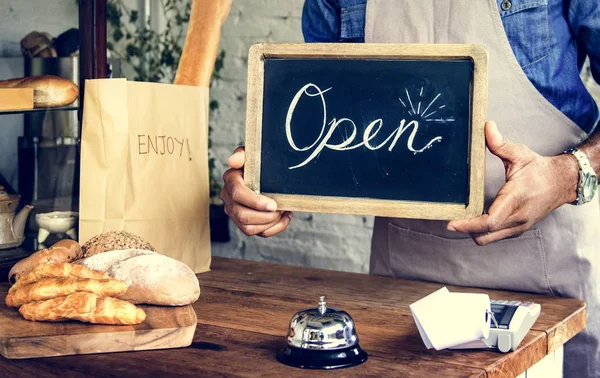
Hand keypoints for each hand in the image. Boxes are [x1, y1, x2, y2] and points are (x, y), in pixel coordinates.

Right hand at [220, 147, 293, 236]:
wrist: (266, 174)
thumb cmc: (259, 163)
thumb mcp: (252, 154)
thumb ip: (242, 154)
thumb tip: (233, 161)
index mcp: (230, 180)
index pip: (238, 194)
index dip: (255, 202)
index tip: (273, 205)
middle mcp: (228, 198)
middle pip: (242, 215)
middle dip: (265, 216)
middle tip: (281, 209)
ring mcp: (235, 213)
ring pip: (249, 228)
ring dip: (270, 223)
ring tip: (283, 212)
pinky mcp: (244, 223)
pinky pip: (258, 233)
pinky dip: (274, 228)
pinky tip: (284, 218)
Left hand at [447, 121, 578, 245]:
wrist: (563, 183)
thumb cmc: (540, 169)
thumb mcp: (520, 154)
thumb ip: (501, 143)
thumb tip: (487, 127)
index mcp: (516, 199)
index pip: (490, 221)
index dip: (469, 224)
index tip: (451, 223)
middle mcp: (517, 218)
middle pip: (485, 235)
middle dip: (465, 230)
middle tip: (449, 219)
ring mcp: (518, 227)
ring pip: (488, 239)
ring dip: (472, 232)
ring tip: (460, 218)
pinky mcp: (517, 230)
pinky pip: (495, 237)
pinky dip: (482, 232)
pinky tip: (473, 219)